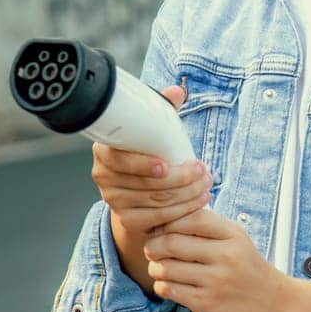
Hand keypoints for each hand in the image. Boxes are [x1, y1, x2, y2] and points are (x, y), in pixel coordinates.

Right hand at [91, 85, 211, 234]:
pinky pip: (159, 218)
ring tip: (206, 184)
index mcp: (104, 150)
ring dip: (186, 194)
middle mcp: (103, 177)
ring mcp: (114, 201)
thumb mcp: (150, 128)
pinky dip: (182, 211)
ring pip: (155, 201)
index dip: (140, 164)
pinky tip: (199, 201)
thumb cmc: (144, 151)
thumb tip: (177, 91)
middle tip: (203, 171)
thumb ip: (161, 109)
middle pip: (144, 184)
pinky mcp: (128, 220)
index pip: (118, 160)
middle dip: (179, 179)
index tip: (165, 165)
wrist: (134, 188)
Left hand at [141, 208, 291, 311]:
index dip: (167, 221)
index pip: (189, 217)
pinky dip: (162, 285)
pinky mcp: (206, 304)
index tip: (160, 228)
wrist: (275, 307)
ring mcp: (215, 281)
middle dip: (153, 245)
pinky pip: (168, 289)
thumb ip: (207, 225)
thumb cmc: (249, 270)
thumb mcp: (237, 239)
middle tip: (151, 249)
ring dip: (155, 267)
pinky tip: (169, 284)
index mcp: (231, 234)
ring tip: (160, 267)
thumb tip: (168, 216)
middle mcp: (224, 256)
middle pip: (171, 241)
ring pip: (165, 267)